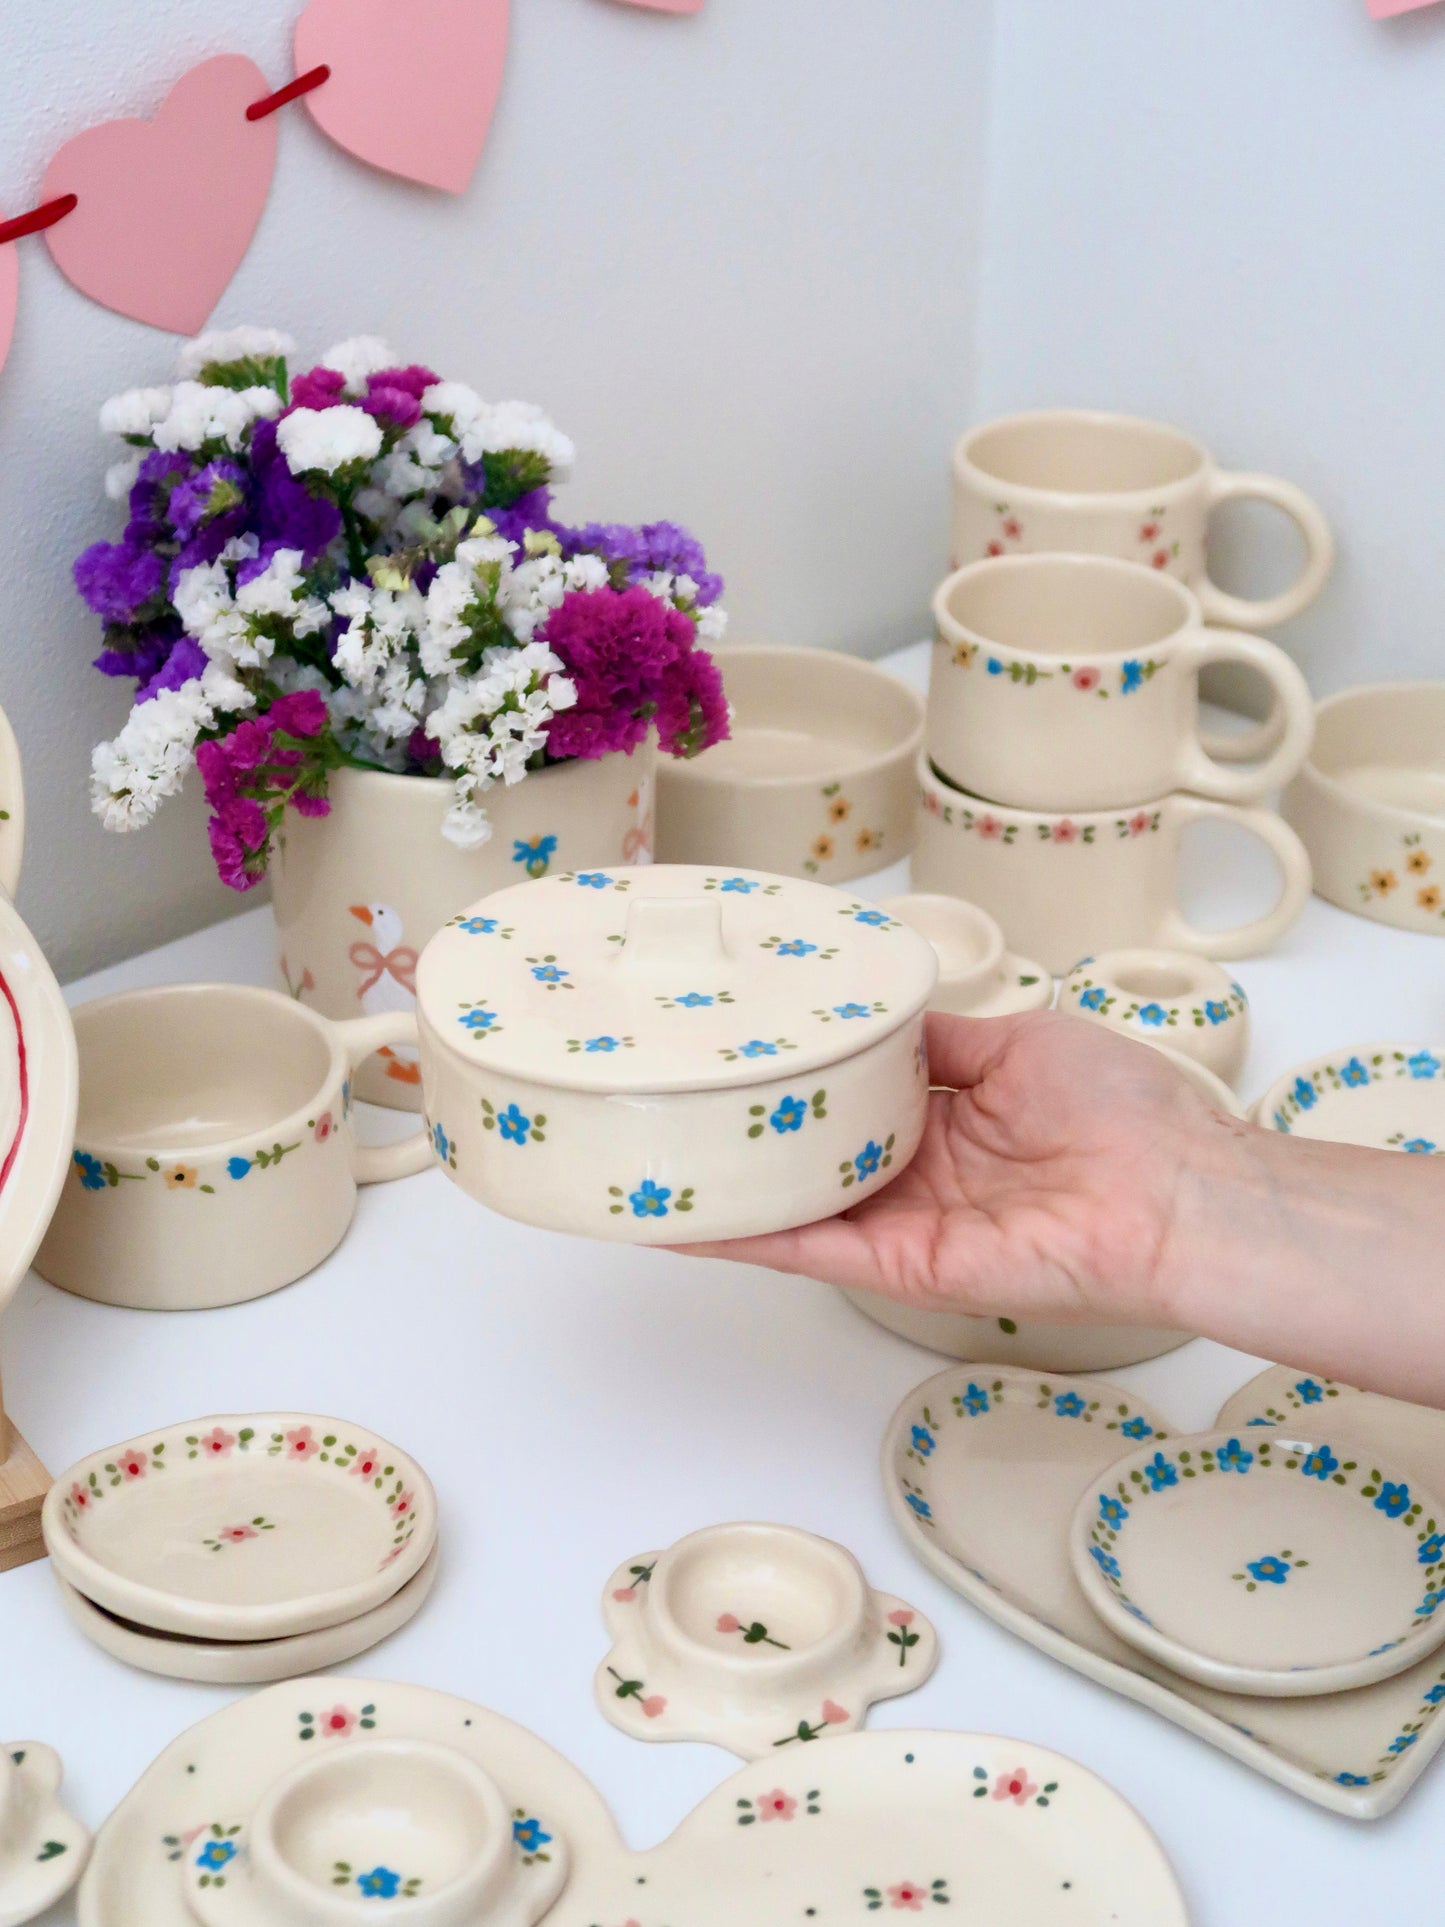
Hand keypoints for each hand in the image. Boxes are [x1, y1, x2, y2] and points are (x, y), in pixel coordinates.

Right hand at [677, 1009, 1242, 1330]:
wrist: (1179, 1191)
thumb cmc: (1125, 1111)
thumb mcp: (1016, 1041)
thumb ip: (939, 1039)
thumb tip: (880, 1014)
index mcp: (949, 1118)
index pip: (850, 1101)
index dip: (795, 1081)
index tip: (737, 1055)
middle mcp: (920, 1175)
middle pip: (811, 1157)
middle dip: (745, 1134)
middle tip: (670, 1099)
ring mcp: (908, 1223)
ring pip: (796, 1207)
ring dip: (726, 1187)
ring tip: (646, 1159)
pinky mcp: (906, 1266)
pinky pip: (813, 1251)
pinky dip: (744, 1239)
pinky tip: (681, 1219)